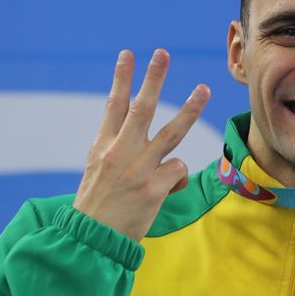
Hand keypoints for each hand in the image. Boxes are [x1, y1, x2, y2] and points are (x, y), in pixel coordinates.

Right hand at [73, 49, 209, 240]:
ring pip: (172, 132)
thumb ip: (123, 154)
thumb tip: (151, 150)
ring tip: (204, 89)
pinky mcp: (154, 189)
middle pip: (142, 108)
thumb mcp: (96, 173)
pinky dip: (178, 179)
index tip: (128, 54)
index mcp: (102, 147)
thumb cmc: (97, 206)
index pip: (113, 105)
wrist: (90, 241)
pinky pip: (178, 171)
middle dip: (153, 79)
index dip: (121, 78)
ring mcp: (138, 169)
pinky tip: (165, 191)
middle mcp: (120, 153)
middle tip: (162, 54)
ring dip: (190, 108)